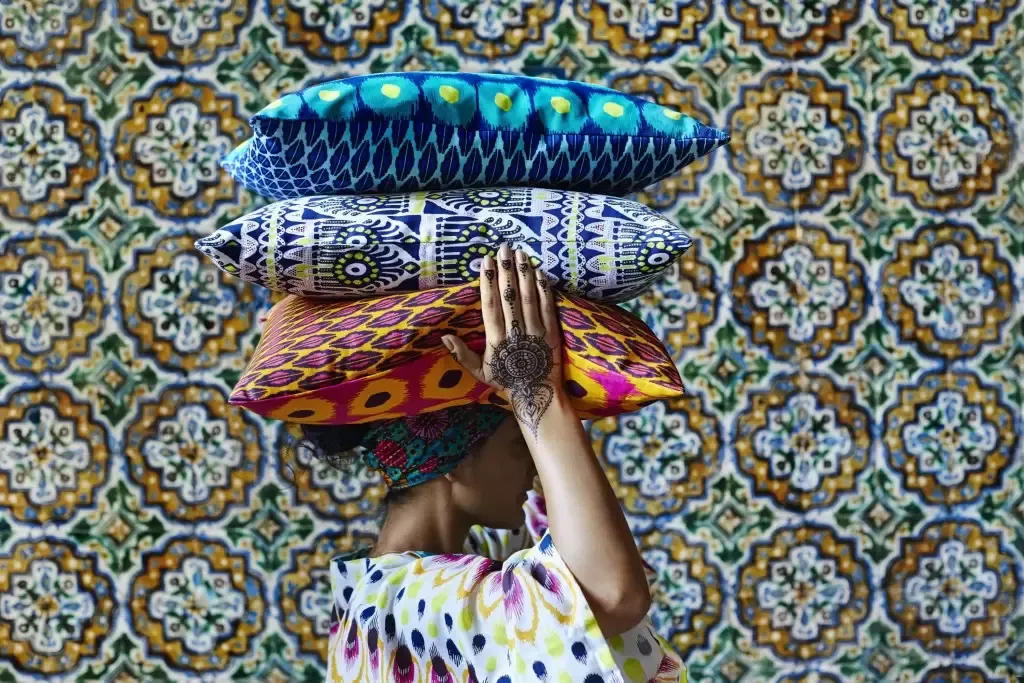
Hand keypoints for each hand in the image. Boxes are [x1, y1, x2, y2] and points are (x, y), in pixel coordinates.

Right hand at [442, 244, 564, 436]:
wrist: (537, 394)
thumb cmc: (506, 381)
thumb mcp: (480, 372)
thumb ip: (462, 354)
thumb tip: (444, 337)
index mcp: (496, 339)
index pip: (490, 304)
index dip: (488, 281)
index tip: (486, 262)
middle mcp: (515, 331)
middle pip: (509, 295)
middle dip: (506, 269)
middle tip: (504, 248)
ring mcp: (535, 330)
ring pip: (528, 296)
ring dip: (524, 273)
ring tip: (520, 253)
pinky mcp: (551, 332)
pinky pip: (547, 306)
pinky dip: (543, 288)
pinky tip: (539, 273)